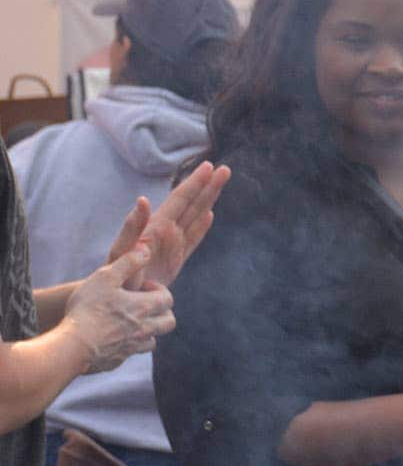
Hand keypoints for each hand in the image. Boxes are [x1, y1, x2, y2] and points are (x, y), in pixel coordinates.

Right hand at [60, 247, 174, 372]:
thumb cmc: (88, 308)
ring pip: (152, 340)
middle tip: (142, 305)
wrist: (74, 346)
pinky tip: (112, 339)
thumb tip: (145, 249)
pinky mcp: (118, 360)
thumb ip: (127, 262)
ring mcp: (133, 347)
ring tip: (128, 323)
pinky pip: (131, 353)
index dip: (158, 290)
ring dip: (147, 331)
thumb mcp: (105, 277)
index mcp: (144, 308)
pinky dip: (128, 346)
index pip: (168, 299)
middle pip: (169, 322)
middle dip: (162, 312)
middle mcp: (145, 329)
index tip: (141, 287)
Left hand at [104, 161, 229, 289]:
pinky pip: (192, 239)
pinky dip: (202, 226)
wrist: (114, 298)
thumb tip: (144, 201)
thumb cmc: (117, 277)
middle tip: (224, 169)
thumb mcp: (121, 252)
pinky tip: (209, 215)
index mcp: (156, 228)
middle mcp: (165, 232)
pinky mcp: (174, 260)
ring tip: (220, 183)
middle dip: (207, 186)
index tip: (210, 167)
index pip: (180, 200)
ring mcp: (171, 245)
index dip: (195, 184)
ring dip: (208, 200)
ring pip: (195, 217)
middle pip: (191, 204)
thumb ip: (132, 227)